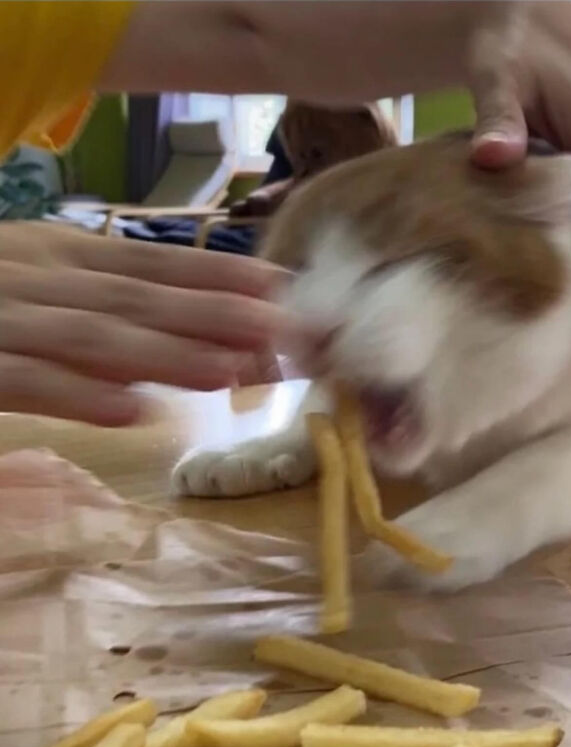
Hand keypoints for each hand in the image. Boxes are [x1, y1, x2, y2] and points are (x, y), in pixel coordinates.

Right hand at [0, 223, 293, 424]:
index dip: (221, 277)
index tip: (285, 292)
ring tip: (230, 372)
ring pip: (92, 336)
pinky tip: (130, 412)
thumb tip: (178, 331)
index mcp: (58, 253)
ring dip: (165, 354)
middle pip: (139, 298)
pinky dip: (75, 394)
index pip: (154, 264)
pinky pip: (21, 379)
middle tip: (286, 336)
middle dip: (215, 316)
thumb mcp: (39, 276)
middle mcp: (36, 276)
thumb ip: (100, 299)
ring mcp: (1, 316)